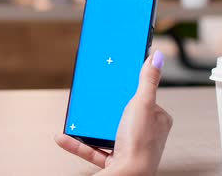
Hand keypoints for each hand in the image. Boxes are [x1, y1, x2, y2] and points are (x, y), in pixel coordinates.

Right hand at [55, 51, 172, 175]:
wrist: (127, 175)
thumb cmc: (140, 145)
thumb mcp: (143, 104)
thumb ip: (147, 80)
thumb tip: (158, 57)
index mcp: (157, 120)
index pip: (143, 98)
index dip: (128, 91)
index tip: (112, 82)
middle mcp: (145, 135)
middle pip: (120, 113)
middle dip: (103, 109)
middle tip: (91, 98)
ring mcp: (128, 147)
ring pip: (104, 130)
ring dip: (87, 124)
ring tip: (75, 115)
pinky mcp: (113, 160)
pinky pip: (91, 148)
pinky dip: (76, 141)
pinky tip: (63, 135)